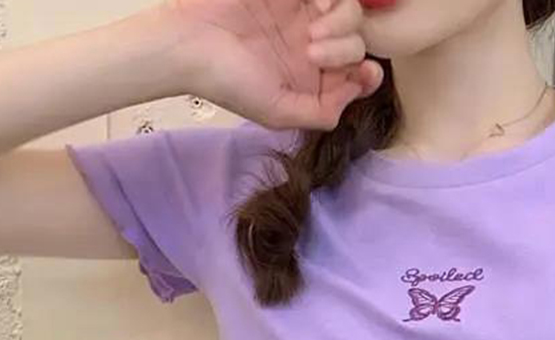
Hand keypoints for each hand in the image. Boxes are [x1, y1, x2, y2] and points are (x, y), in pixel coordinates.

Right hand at [163, 0, 382, 128]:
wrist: (187, 42)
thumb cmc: (228, 82)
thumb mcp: (279, 113)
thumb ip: (322, 112)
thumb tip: (356, 89)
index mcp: (313, 80)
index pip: (358, 75)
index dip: (367, 74)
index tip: (364, 73)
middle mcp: (312, 46)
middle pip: (358, 42)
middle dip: (346, 49)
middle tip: (313, 53)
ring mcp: (302, 14)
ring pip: (349, 10)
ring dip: (342, 21)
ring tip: (311, 31)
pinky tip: (314, 5)